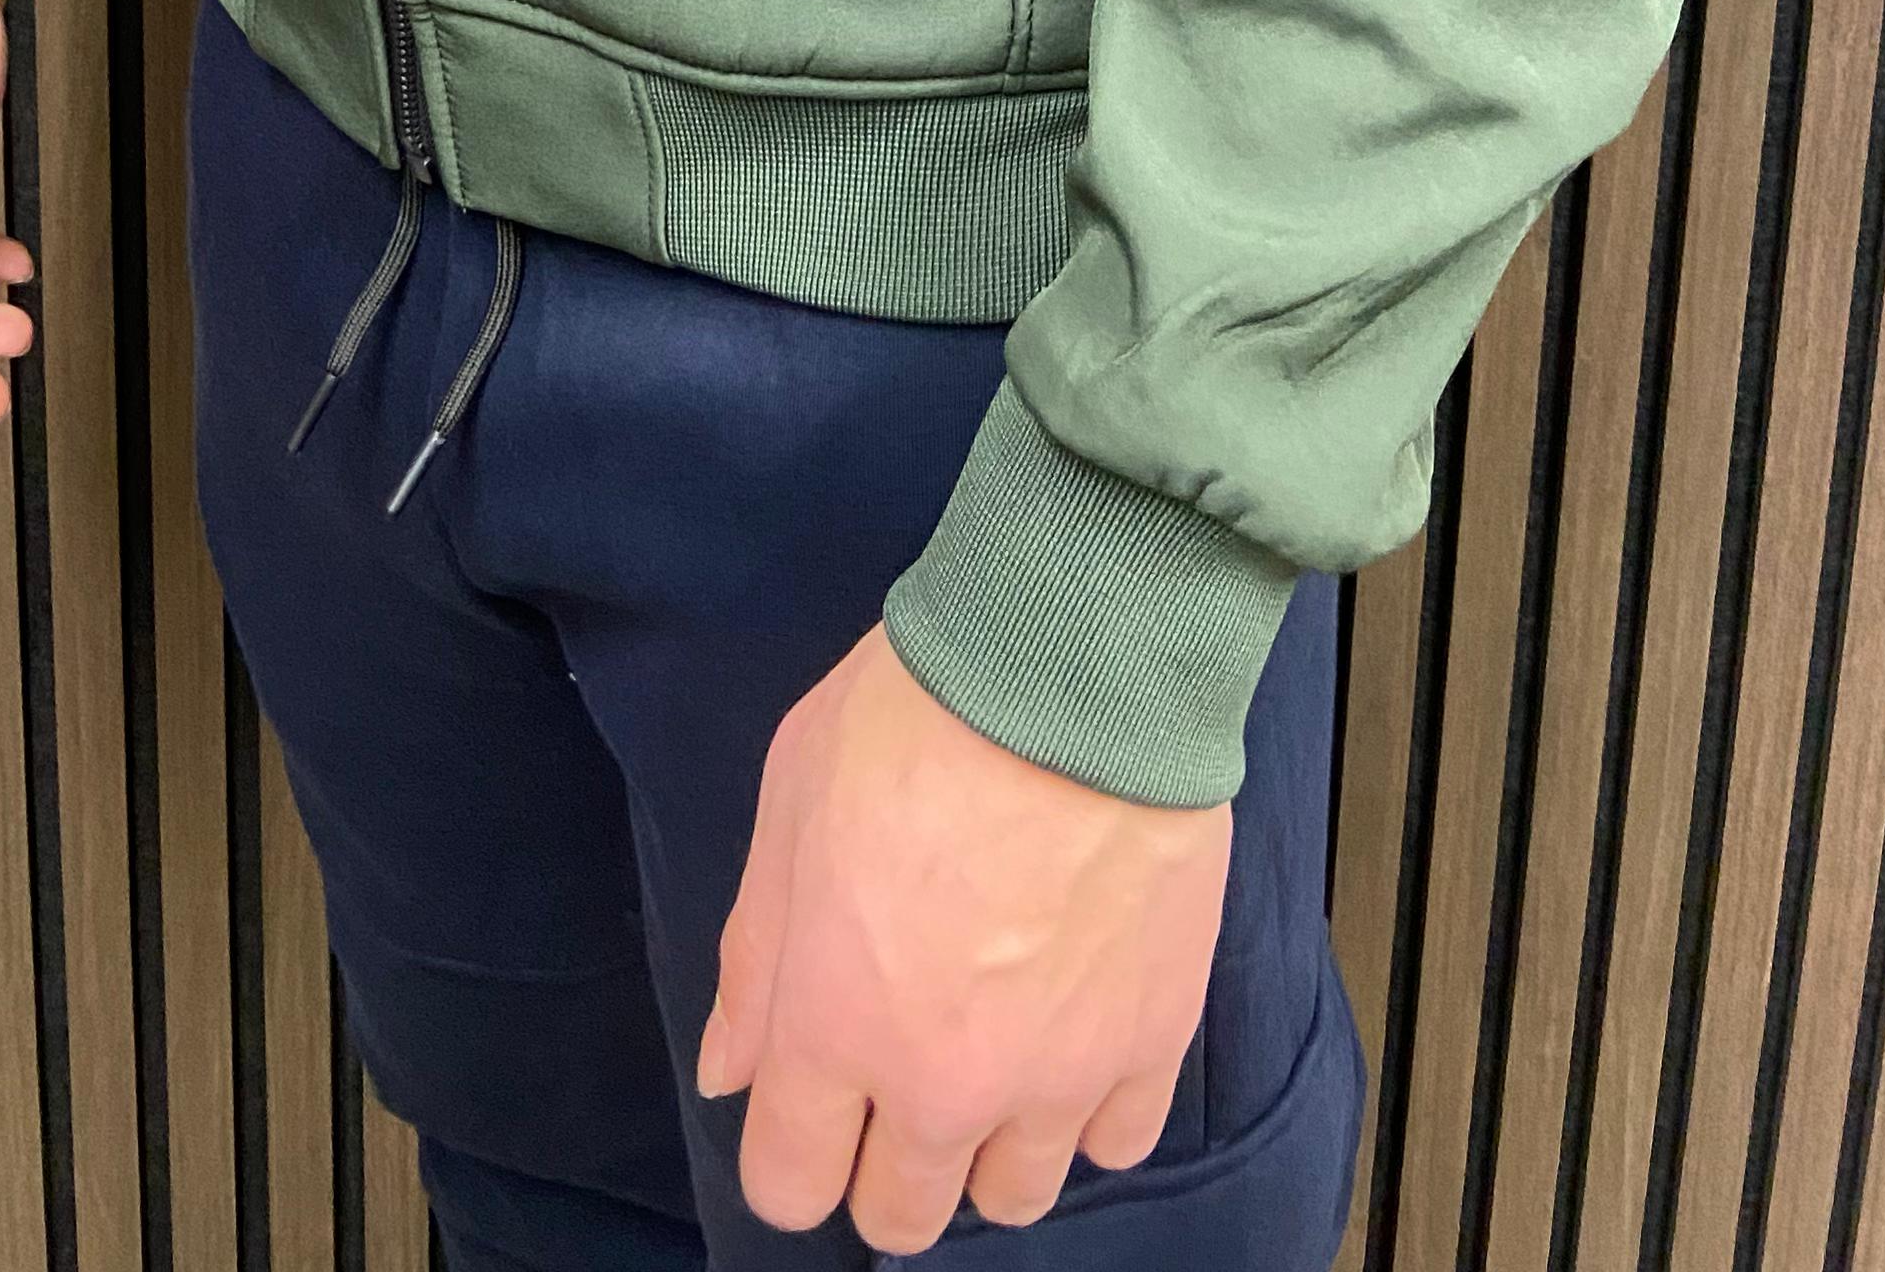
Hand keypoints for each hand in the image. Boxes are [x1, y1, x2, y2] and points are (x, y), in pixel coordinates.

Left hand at [697, 624, 1228, 1249]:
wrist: (1077, 668)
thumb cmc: (917, 714)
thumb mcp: (791, 801)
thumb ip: (756, 955)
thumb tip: (733, 1069)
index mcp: (834, 1026)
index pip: (789, 1185)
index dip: (789, 1150)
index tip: (809, 1097)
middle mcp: (942, 1082)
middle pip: (900, 1215)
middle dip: (883, 1161)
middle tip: (901, 1067)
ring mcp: (1056, 1075)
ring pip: (1013, 1197)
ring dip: (990, 1144)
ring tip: (995, 1047)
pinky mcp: (1151, 1041)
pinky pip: (1116, 1144)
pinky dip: (1091, 1107)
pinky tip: (1075, 1028)